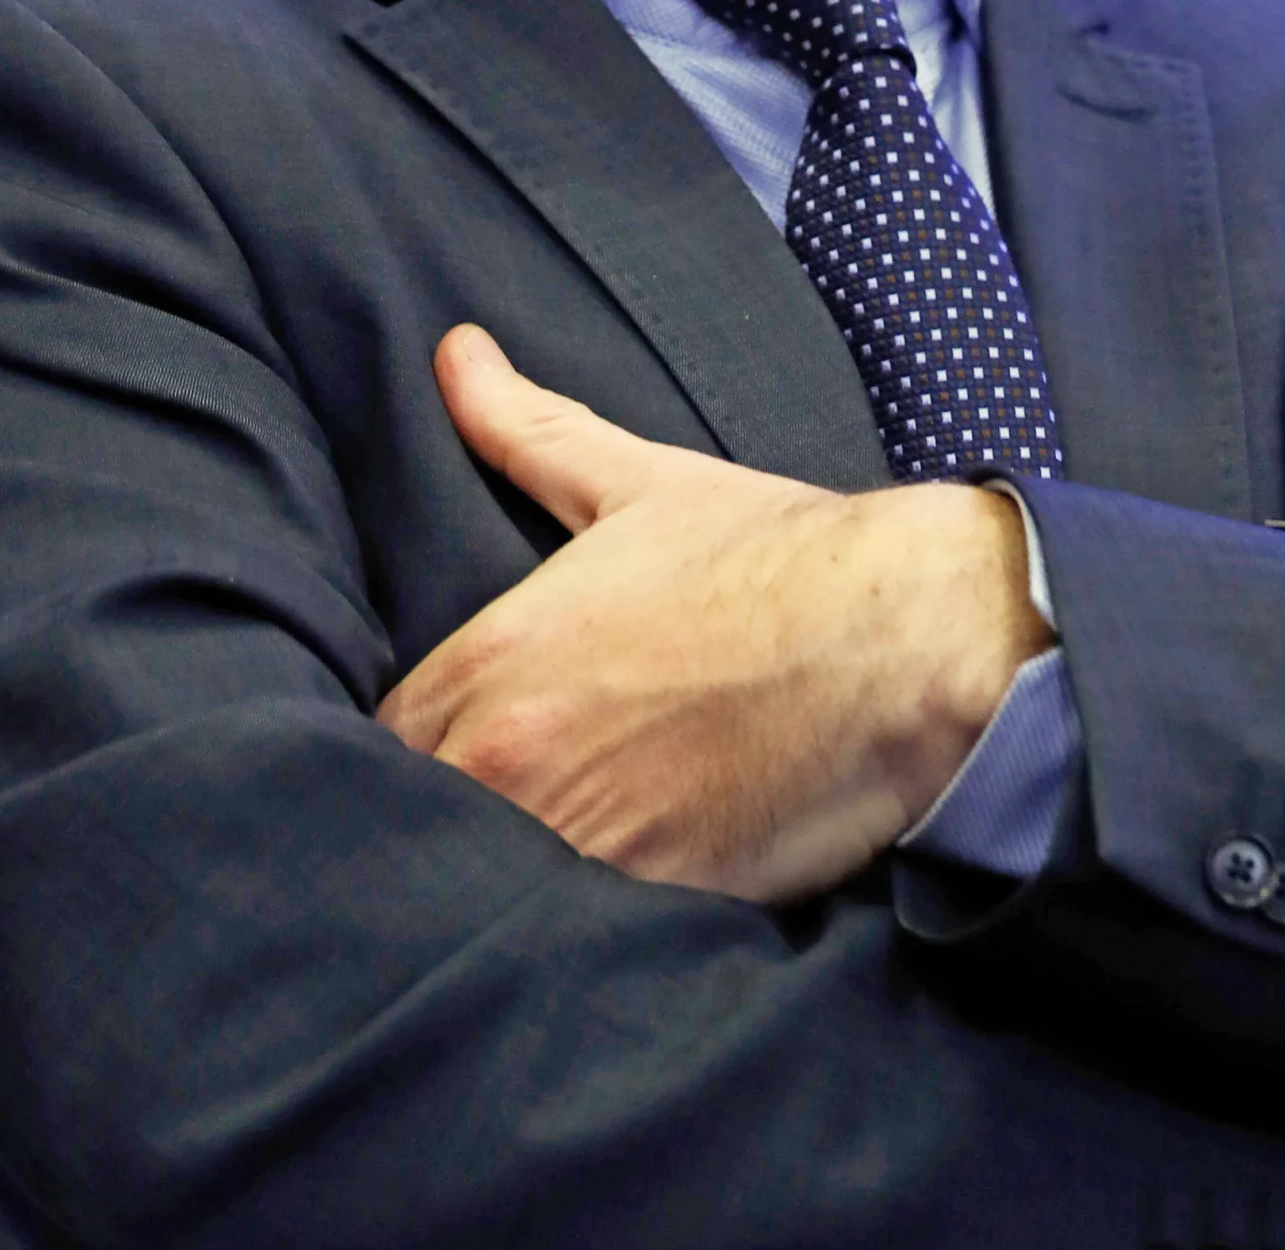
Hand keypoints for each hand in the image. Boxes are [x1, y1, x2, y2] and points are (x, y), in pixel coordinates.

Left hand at [378, 326, 1052, 901]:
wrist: (903, 636)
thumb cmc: (776, 557)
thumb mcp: (638, 484)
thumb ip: (527, 428)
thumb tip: (454, 350)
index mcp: (498, 658)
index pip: (381, 742)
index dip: (412, 750)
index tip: (454, 749)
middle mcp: (515, 757)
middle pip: (419, 819)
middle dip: (448, 814)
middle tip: (503, 805)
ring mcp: (579, 839)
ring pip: (484, 884)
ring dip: (503, 874)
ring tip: (545, 858)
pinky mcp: (649, 903)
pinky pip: (571, 933)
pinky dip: (575, 924)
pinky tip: (608, 900)